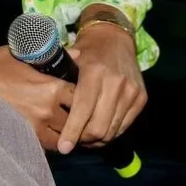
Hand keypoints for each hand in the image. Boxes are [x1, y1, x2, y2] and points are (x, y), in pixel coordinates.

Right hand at [0, 46, 74, 150]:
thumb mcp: (25, 54)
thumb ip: (54, 55)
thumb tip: (78, 52)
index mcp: (51, 87)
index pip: (80, 97)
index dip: (83, 98)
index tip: (81, 97)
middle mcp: (47, 109)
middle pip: (75, 120)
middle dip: (77, 118)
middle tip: (76, 115)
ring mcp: (35, 126)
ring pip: (63, 137)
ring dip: (65, 133)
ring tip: (64, 128)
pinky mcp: (23, 137)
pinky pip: (46, 146)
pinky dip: (51, 141)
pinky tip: (48, 134)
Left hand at [56, 24, 147, 154]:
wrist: (115, 37)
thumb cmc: (86, 50)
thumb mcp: (69, 60)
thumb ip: (59, 81)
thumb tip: (44, 108)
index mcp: (95, 73)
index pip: (82, 111)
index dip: (72, 132)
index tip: (64, 148)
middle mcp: (116, 83)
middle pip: (98, 127)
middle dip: (83, 139)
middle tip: (73, 140)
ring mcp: (131, 91)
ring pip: (112, 130)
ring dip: (97, 139)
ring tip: (84, 137)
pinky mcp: (141, 98)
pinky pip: (124, 126)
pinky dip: (110, 132)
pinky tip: (100, 129)